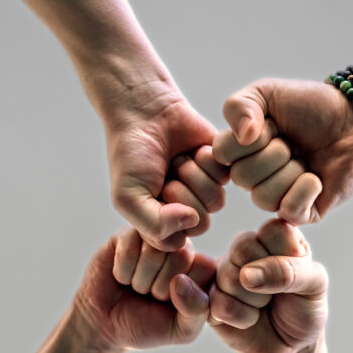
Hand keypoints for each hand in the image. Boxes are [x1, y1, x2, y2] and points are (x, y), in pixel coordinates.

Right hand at [73, 228, 215, 350]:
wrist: (106, 326)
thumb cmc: (148, 327)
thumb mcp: (180, 330)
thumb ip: (196, 310)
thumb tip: (181, 280)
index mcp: (201, 267)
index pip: (206, 266)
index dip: (185, 291)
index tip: (172, 304)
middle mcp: (180, 247)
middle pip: (181, 255)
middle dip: (160, 287)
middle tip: (150, 295)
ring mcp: (153, 238)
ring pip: (155, 250)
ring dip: (140, 280)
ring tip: (136, 287)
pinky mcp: (126, 234)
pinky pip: (129, 245)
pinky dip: (123, 271)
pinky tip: (122, 277)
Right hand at [105, 88, 228, 250]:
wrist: (145, 110)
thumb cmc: (131, 155)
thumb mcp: (128, 197)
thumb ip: (153, 225)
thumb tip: (192, 222)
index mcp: (160, 224)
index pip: (176, 241)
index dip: (164, 217)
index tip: (149, 193)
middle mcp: (185, 211)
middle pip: (200, 223)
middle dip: (181, 193)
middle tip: (165, 173)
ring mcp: (204, 190)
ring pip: (216, 201)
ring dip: (193, 175)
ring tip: (176, 160)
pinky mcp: (220, 169)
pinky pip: (224, 177)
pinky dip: (205, 160)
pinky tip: (191, 150)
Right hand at [209, 219, 327, 352]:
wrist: (291, 349)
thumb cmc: (305, 309)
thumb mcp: (316, 285)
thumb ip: (290, 270)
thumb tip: (246, 275)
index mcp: (275, 236)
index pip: (273, 229)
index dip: (285, 256)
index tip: (298, 274)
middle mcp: (246, 248)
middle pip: (242, 246)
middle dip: (267, 279)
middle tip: (277, 292)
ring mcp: (223, 273)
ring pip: (229, 277)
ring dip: (255, 301)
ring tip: (264, 306)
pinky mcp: (208, 298)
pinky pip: (218, 303)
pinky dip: (243, 318)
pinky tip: (250, 319)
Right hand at [212, 79, 352, 224]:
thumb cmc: (309, 105)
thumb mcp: (266, 92)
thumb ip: (239, 105)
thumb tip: (243, 136)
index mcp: (240, 152)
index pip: (221, 154)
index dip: (249, 137)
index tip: (270, 123)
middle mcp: (255, 177)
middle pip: (242, 177)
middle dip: (273, 153)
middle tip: (292, 142)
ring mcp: (278, 197)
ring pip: (263, 197)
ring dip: (290, 171)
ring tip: (305, 158)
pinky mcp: (304, 213)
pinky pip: (289, 211)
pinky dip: (304, 190)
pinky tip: (316, 177)